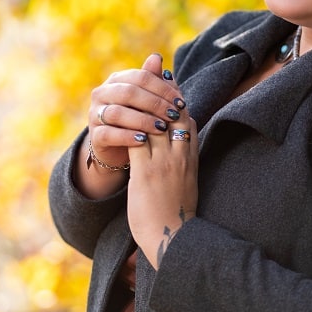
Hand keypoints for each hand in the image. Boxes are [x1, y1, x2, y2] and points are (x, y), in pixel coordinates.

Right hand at [75, 54, 187, 198]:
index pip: (140, 77)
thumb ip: (152, 81)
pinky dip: (127, 136)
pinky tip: (143, 140)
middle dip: (155, 104)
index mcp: (116, 80)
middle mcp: (102, 93)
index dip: (162, 88)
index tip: (181, 102)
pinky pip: (109, 134)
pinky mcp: (95, 135)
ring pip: (117, 113)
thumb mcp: (146, 101)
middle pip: (129, 92)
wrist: (118, 149)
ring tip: (161, 128)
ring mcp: (95, 114)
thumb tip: (157, 57)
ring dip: (143, 120)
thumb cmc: (136, 119)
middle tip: (173, 115)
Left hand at [127, 66, 198, 269]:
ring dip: (144, 103)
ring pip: (156, 122)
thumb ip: (184, 162)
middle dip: (163, 92)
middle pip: (174, 114)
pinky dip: (130, 125)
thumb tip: (182, 149)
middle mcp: (181, 157)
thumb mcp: (187, 183)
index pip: (187, 120)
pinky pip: (138, 139)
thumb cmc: (178, 215)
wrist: (174, 239)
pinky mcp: (146, 172)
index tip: (170, 82)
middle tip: (154, 72)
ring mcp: (164, 164)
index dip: (178, 99)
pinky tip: (120, 114)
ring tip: (132, 87)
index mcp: (192, 159)